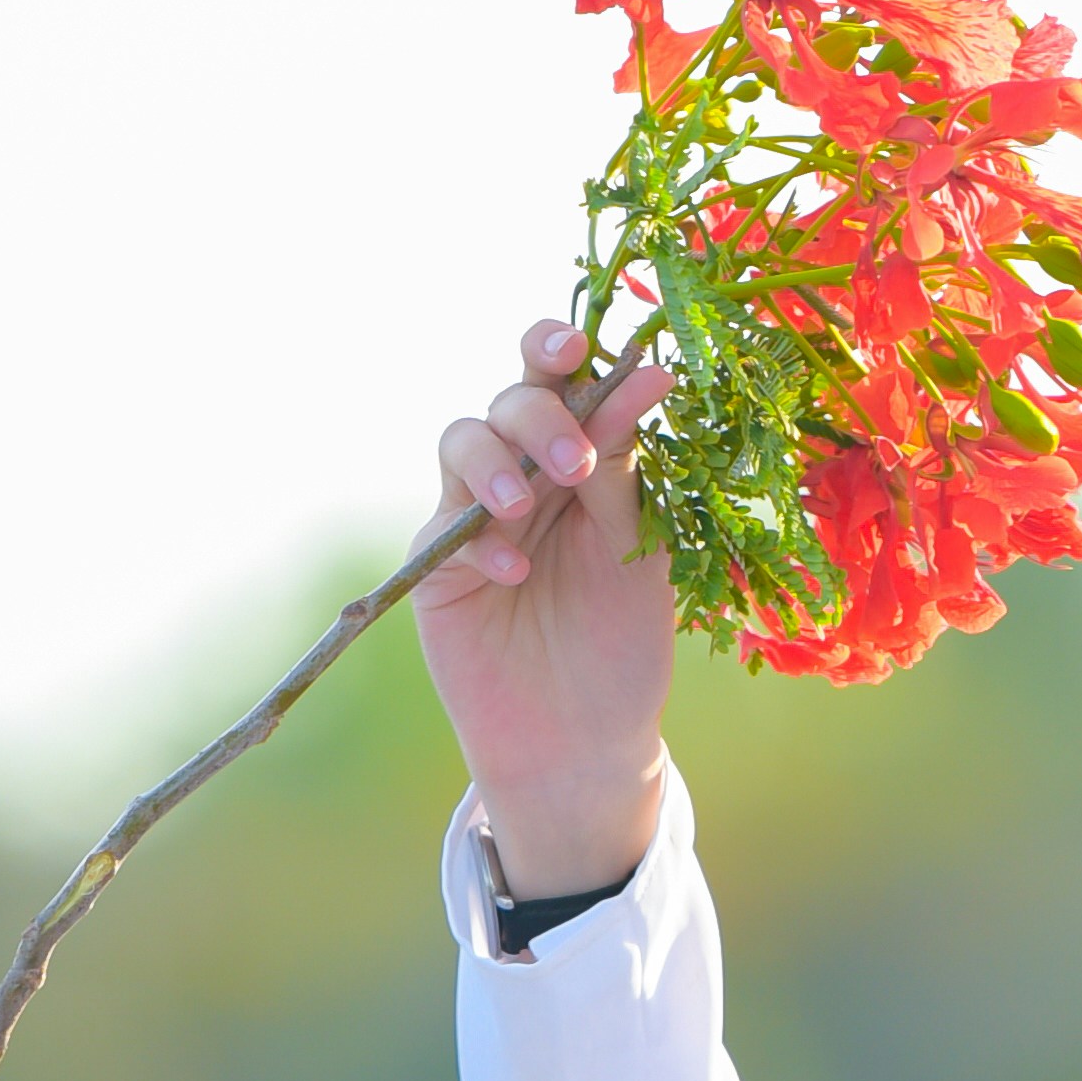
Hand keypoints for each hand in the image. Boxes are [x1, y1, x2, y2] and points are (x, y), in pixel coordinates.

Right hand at [413, 313, 680, 896]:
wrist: (585, 739)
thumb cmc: (620, 643)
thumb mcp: (639, 552)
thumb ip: (626, 475)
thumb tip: (644, 378)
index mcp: (584, 460)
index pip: (568, 383)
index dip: (564, 348)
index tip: (588, 342)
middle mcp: (526, 473)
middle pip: (511, 397)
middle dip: (540, 412)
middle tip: (576, 460)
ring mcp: (475, 514)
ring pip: (462, 437)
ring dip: (497, 460)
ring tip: (528, 506)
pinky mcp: (437, 564)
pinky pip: (447, 524)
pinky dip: (482, 540)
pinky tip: (516, 575)